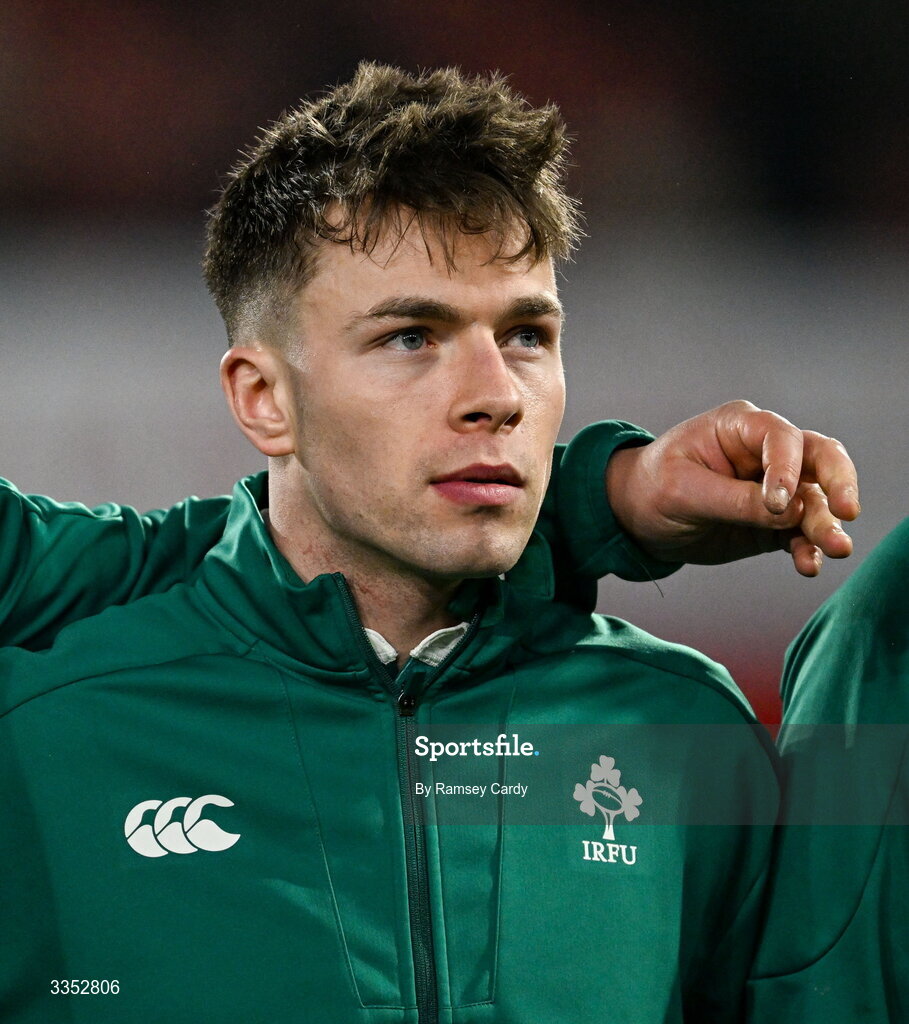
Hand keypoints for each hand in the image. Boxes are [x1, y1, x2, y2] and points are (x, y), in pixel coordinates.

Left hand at [606, 400, 859, 575]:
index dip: (788, 468)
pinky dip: (807, 548)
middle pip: (819, 458)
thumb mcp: (683, 492)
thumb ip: (734, 500)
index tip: (779, 503)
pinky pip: (800, 533)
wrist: (636, 518)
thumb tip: (789, 511)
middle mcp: (765, 452)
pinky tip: (808, 566)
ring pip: (816, 501)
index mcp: (739, 428)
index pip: (782, 438)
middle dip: (838, 483)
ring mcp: (774, 487)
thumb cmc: (652, 488)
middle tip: (847, 512)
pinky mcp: (773, 522)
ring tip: (835, 550)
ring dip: (827, 525)